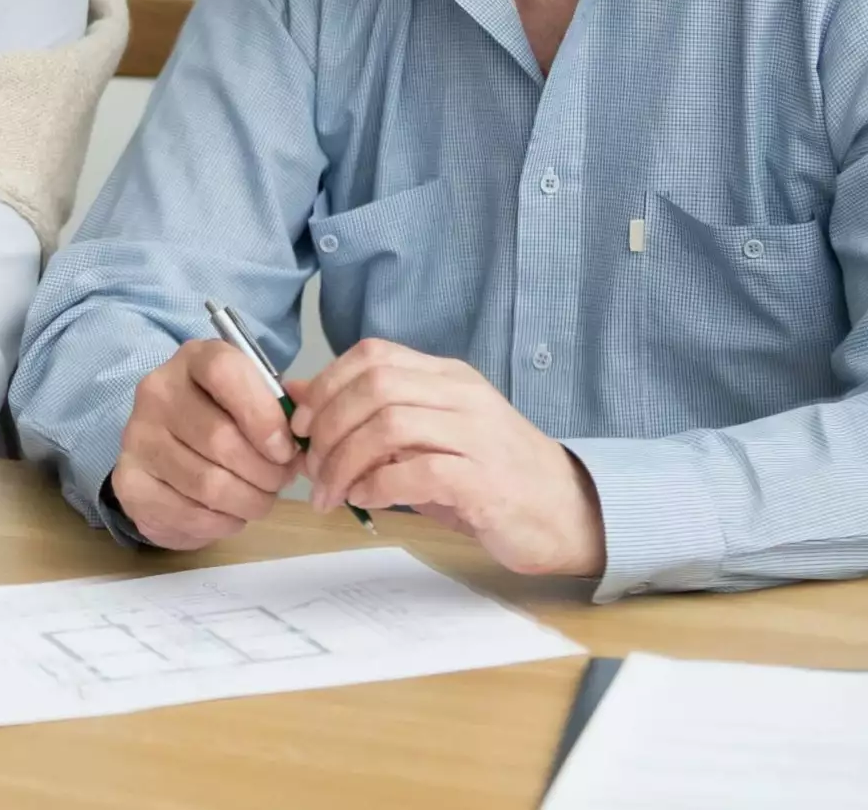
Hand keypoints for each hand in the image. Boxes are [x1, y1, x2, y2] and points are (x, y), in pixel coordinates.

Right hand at [110, 337, 302, 549]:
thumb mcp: (254, 397)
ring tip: (261, 499)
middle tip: (281, 481)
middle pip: (219, 438)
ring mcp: (137, 437)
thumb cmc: (223, 417)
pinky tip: (232, 514)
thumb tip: (309, 427)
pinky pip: (187, 512)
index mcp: (193, 359)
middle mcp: (156, 392)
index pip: (224, 372)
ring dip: (249, 501)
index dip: (263, 415)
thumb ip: (285, 406)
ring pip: (207, 483)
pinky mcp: (129, 481)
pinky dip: (222, 523)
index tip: (286, 449)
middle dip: (265, 471)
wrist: (168, 447)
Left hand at [289, 339, 606, 577]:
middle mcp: (462, 396)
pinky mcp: (484, 482)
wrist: (568, 513)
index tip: (301, 425)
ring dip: (345, 463)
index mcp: (448, 376)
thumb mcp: (429, 436)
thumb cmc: (491, 477)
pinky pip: (417, 472)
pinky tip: (366, 501)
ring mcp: (477, 436)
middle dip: (327, 428)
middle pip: (374, 387)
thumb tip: (300, 396)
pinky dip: (379, 486)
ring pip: (389, 426)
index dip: (325, 386)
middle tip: (311, 468)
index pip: (373, 355)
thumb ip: (373, 416)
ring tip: (331, 494)